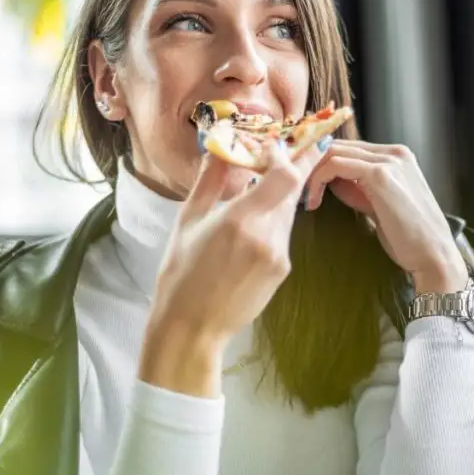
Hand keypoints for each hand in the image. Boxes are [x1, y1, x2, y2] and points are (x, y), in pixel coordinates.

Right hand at [150, 142, 324, 347]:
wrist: (192, 327)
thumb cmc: (181, 274)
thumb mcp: (188, 221)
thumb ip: (209, 180)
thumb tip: (219, 146)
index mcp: (239, 221)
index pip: (285, 176)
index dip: (284, 156)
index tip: (269, 147)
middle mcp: (266, 237)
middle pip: (292, 189)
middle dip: (286, 169)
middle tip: (275, 155)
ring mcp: (279, 256)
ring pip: (288, 212)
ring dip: (276, 198)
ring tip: (252, 196)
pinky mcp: (283, 271)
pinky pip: (283, 235)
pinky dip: (271, 223)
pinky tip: (248, 233)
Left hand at [304, 141, 468, 293]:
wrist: (432, 254)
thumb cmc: (408, 237)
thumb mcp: (378, 206)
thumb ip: (357, 189)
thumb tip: (331, 182)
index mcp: (396, 157)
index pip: (348, 149)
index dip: (320, 164)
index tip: (303, 184)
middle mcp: (394, 152)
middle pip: (338, 146)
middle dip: (311, 166)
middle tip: (295, 190)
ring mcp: (388, 160)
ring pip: (333, 152)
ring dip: (311, 173)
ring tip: (304, 198)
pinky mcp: (380, 174)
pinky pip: (336, 166)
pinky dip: (318, 180)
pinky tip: (314, 202)